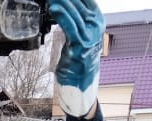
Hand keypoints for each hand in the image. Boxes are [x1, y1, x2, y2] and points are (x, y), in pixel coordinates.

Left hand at [49, 0, 104, 116]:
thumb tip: (65, 6)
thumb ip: (76, 20)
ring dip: (62, 2)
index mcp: (98, 21)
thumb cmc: (77, 58)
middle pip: (80, 4)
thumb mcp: (79, 34)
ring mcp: (90, 36)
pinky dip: (61, 16)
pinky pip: (70, 26)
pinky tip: (54, 8)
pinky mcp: (80, 45)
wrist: (80, 82)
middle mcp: (97, 27)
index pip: (87, 0)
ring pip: (74, 13)